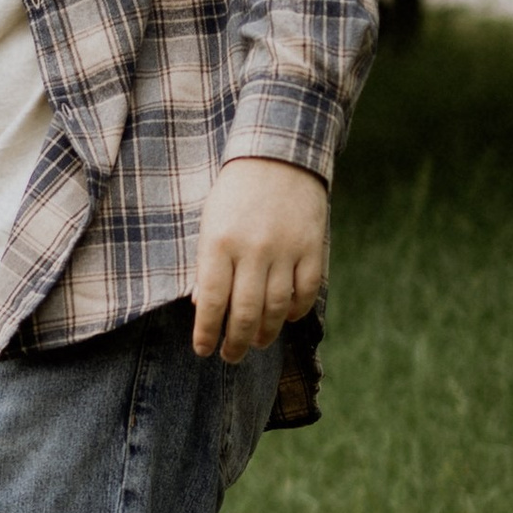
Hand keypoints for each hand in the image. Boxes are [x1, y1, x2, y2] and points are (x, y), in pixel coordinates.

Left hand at [191, 157, 327, 362]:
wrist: (278, 155)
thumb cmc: (235, 194)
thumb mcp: (209, 223)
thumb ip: (205, 264)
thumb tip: (201, 308)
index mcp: (218, 243)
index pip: (210, 301)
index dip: (206, 332)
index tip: (203, 351)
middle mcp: (252, 250)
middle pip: (245, 313)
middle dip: (236, 343)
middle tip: (231, 356)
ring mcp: (285, 250)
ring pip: (276, 308)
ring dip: (266, 333)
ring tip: (257, 343)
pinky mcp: (311, 248)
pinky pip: (306, 292)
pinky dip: (296, 311)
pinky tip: (285, 318)